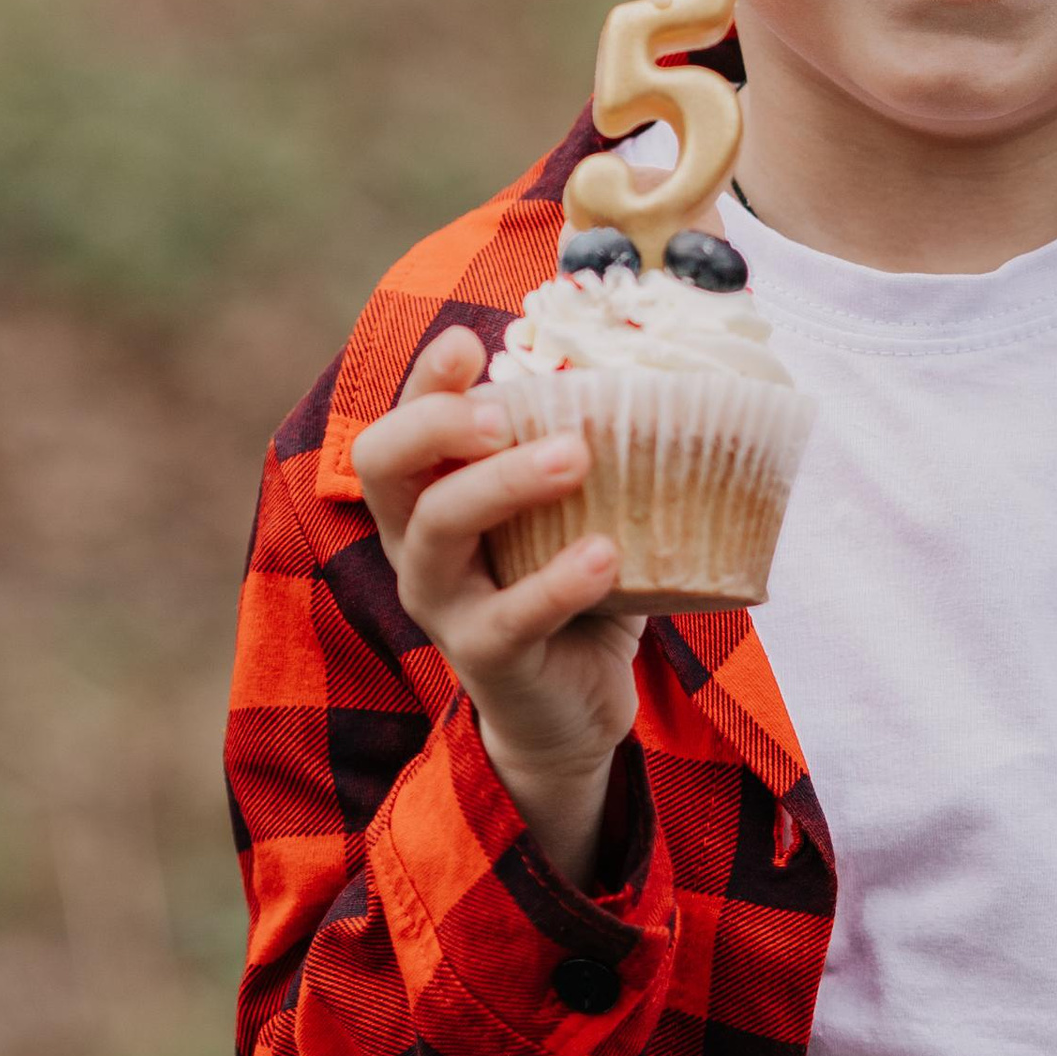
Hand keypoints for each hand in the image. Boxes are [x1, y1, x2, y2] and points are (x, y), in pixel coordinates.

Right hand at [350, 328, 644, 887]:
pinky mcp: (486, 656)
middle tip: (509, 411)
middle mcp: (419, 543)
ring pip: (437, 529)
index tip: (470, 344)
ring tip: (576, 455)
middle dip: (437, 422)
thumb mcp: (577, 514)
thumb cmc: (576, 591)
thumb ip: (591, 454)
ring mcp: (444, 603)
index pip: (403, 420)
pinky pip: (508, 616)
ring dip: (503, 483)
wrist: (574, 710)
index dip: (425, 380)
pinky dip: (556, 582)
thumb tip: (672, 373)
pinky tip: (604, 555)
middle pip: (384, 464)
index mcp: (432, 495)